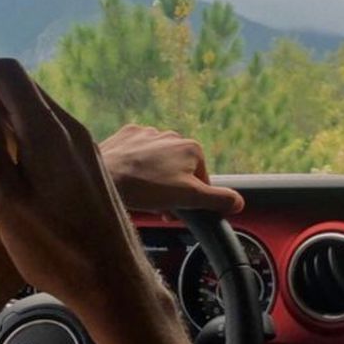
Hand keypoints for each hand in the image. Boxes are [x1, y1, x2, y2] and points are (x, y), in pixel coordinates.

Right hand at [0, 59, 162, 323]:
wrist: (112, 278)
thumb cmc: (54, 247)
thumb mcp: (5, 201)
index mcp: (48, 131)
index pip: (10, 74)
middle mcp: (71, 129)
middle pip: (24, 92)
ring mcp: (85, 145)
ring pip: (38, 114)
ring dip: (9, 126)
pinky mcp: (91, 163)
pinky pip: (53, 135)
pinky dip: (28, 141)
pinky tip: (22, 180)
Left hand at [100, 125, 243, 214]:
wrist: (104, 176)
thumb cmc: (146, 187)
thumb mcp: (189, 198)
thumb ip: (217, 199)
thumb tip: (239, 202)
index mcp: (192, 148)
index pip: (201, 180)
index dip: (191, 199)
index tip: (177, 210)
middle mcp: (172, 135)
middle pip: (180, 170)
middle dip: (173, 189)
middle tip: (159, 206)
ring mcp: (149, 132)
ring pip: (159, 161)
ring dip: (155, 178)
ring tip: (142, 194)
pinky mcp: (128, 134)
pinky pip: (138, 153)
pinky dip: (137, 166)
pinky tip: (130, 178)